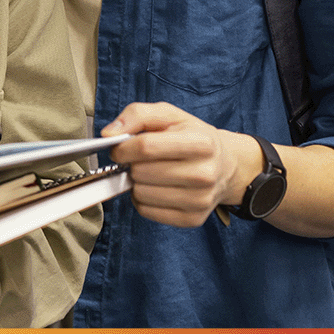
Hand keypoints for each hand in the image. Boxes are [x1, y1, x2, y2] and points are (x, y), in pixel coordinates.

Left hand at [102, 101, 254, 227]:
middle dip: (131, 164)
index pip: (145, 147)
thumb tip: (109, 133)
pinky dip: (142, 200)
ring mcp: (200, 200)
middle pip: (141, 172)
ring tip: (150, 172)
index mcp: (201, 143)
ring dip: (137, 182)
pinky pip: (146, 211)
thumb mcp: (169, 114)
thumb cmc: (191, 137)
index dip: (123, 147)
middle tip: (140, 159)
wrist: (224, 165)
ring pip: (141, 194)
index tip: (119, 148)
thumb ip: (137, 115)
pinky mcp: (193, 219)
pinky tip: (155, 188)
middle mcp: (205, 174)